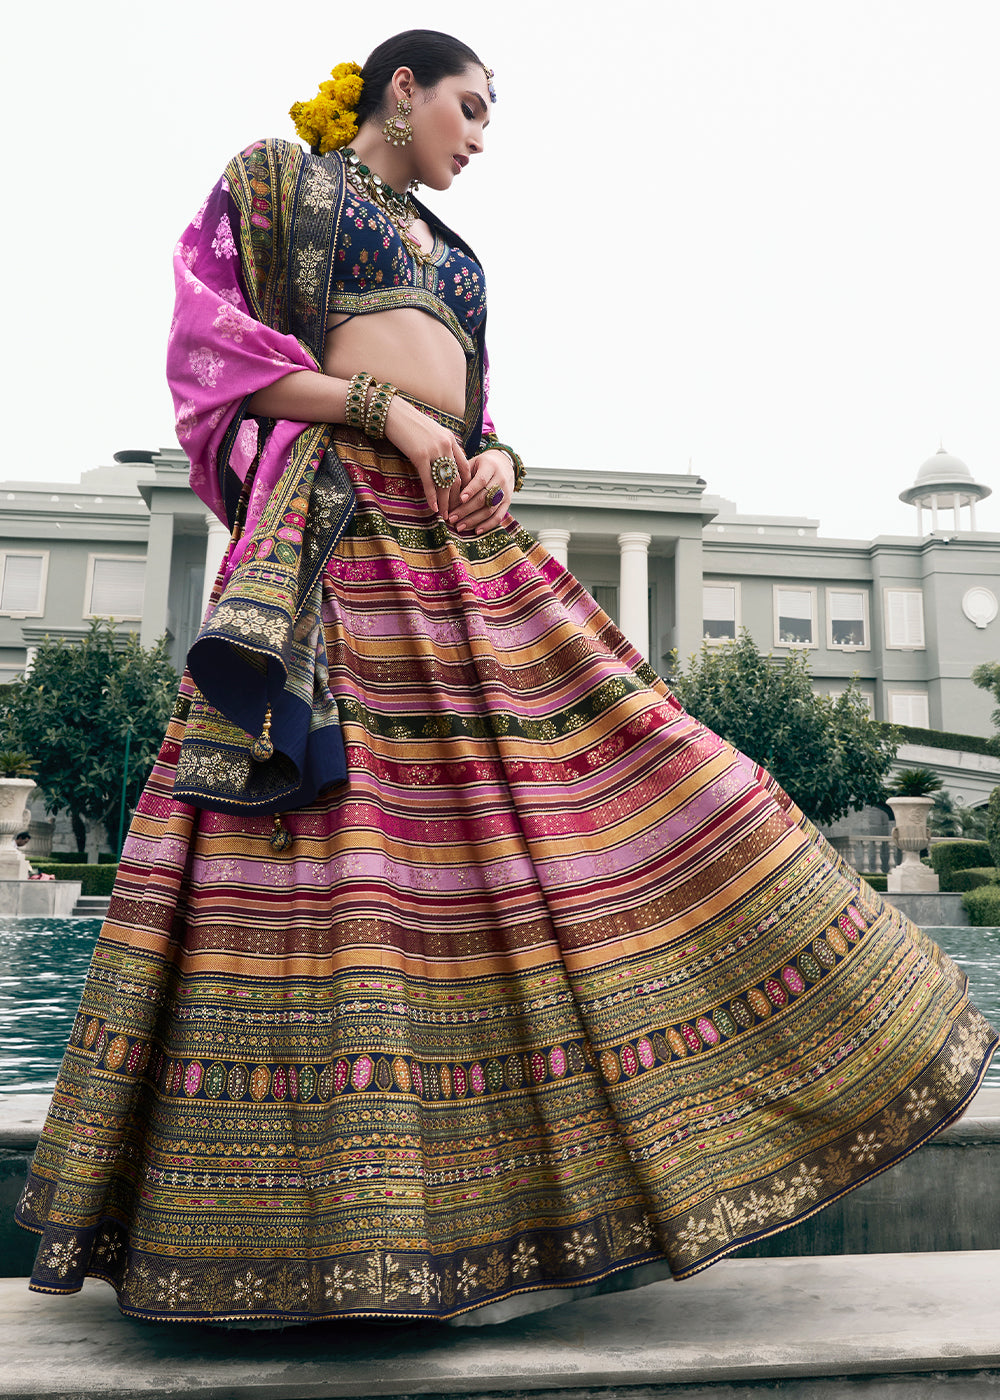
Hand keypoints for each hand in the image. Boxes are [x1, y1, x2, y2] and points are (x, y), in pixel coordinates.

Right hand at [383, 396, 470, 516]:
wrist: (393, 413)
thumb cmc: (410, 424)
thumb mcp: (431, 432)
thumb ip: (441, 446)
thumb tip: (443, 463)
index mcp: (451, 440)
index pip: (464, 467)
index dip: (465, 485)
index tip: (463, 499)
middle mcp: (446, 445)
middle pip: (456, 478)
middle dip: (456, 498)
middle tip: (455, 513)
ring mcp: (434, 450)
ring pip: (444, 482)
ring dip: (445, 501)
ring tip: (444, 515)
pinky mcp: (420, 456)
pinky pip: (428, 481)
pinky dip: (432, 496)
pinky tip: (433, 507)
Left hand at [448, 450, 513, 534]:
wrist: (503, 463)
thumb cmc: (482, 464)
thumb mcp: (472, 462)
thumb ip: (462, 474)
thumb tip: (445, 491)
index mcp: (490, 466)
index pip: (481, 480)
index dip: (471, 490)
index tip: (460, 499)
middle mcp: (500, 479)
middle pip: (484, 497)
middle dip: (466, 510)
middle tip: (452, 518)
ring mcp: (506, 492)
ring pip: (490, 509)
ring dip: (474, 520)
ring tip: (459, 526)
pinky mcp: (508, 502)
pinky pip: (499, 516)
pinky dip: (488, 525)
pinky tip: (476, 530)